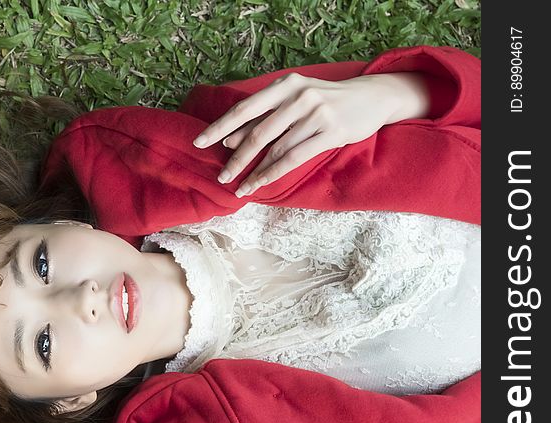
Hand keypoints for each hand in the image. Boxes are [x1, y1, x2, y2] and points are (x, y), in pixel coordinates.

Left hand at [193, 72, 430, 196]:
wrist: (373, 97)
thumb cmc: (326, 101)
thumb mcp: (294, 100)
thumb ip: (265, 117)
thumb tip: (229, 141)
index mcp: (285, 85)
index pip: (244, 109)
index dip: (220, 127)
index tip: (199, 143)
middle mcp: (298, 96)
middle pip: (257, 132)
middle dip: (236, 158)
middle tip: (220, 177)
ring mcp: (316, 114)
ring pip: (276, 149)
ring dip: (254, 172)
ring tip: (240, 187)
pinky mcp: (331, 132)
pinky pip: (294, 158)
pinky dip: (273, 173)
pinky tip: (259, 184)